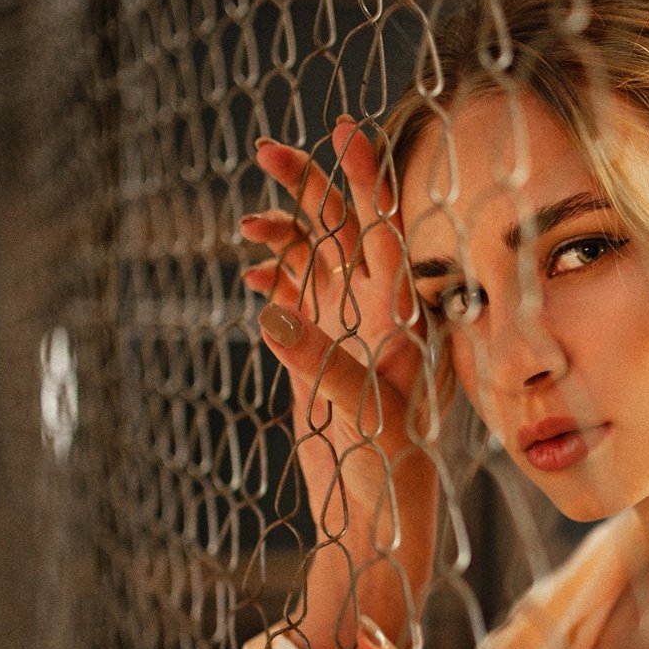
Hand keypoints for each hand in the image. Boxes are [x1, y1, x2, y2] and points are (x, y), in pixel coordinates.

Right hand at [246, 117, 443, 648]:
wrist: (373, 517)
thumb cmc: (386, 470)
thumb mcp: (358, 412)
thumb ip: (316, 359)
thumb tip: (267, 307)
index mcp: (401, 314)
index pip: (388, 230)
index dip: (369, 178)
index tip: (345, 131)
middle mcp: (377, 313)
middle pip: (346, 229)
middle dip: (310, 186)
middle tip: (269, 148)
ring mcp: (346, 330)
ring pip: (315, 258)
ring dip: (283, 232)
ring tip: (246, 223)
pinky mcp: (318, 354)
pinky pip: (296, 297)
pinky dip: (274, 278)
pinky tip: (251, 273)